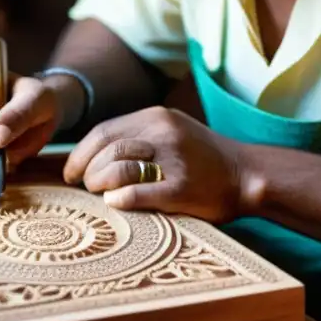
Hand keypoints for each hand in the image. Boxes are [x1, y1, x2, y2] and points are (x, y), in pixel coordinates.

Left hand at [62, 106, 256, 222]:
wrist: (249, 174)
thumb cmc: (206, 159)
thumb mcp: (174, 131)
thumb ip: (140, 135)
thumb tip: (95, 154)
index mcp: (157, 116)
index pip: (103, 131)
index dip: (80, 153)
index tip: (72, 172)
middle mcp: (163, 132)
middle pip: (105, 149)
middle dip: (85, 171)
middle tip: (85, 187)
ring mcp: (173, 159)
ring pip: (115, 169)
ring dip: (99, 185)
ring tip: (101, 195)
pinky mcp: (181, 188)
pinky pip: (136, 193)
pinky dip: (119, 200)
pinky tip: (116, 204)